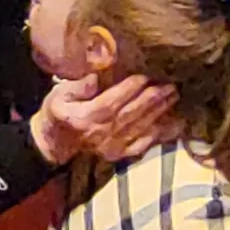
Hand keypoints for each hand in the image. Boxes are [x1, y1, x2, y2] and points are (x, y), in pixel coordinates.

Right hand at [32, 70, 178, 165]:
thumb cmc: (58, 113)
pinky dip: (160, 134)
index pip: (111, 103)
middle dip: (152, 98)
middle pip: (131, 114)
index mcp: (85, 118)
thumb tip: (96, 77)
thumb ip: (77, 86)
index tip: (145, 76)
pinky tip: (174, 123)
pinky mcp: (120, 153)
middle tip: (169, 84)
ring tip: (173, 96)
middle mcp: (101, 134)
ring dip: (159, 112)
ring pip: (140, 127)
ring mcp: (112, 146)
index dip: (129, 89)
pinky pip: (144, 144)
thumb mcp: (58, 95)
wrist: (54, 144)